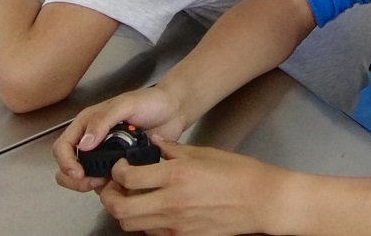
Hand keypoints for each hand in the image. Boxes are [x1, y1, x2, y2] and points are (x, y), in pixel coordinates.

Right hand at [54, 86, 192, 190]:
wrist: (175, 111)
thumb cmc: (151, 101)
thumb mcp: (126, 104)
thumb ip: (104, 120)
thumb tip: (84, 144)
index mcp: (88, 124)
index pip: (63, 146)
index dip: (65, 162)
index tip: (78, 172)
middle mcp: (92, 141)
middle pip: (68, 167)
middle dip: (74, 179)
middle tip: (92, 181)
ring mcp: (105, 156)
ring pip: (85, 178)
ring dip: (91, 185)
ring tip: (110, 181)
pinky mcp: (119, 167)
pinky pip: (106, 183)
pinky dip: (109, 188)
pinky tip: (122, 184)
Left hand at [93, 143, 288, 235]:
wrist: (261, 201)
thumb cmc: (238, 174)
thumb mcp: (204, 153)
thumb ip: (174, 149)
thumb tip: (154, 142)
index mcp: (176, 175)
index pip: (128, 178)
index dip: (117, 171)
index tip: (120, 166)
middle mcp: (171, 201)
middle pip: (120, 208)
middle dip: (109, 197)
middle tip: (113, 187)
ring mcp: (175, 224)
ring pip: (131, 224)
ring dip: (124, 211)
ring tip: (131, 198)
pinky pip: (150, 232)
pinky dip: (143, 222)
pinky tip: (152, 209)